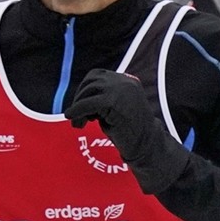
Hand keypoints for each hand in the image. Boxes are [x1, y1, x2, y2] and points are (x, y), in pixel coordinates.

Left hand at [62, 69, 188, 195]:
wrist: (146, 144)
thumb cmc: (128, 131)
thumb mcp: (113, 109)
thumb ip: (100, 99)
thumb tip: (77, 99)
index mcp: (126, 80)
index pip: (97, 76)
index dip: (84, 90)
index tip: (80, 107)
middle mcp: (124, 81)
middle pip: (91, 81)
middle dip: (79, 98)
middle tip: (76, 118)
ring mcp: (121, 89)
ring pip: (89, 91)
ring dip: (78, 107)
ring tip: (78, 124)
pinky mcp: (114, 101)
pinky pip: (88, 103)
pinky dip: (77, 111)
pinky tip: (73, 120)